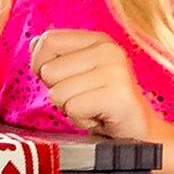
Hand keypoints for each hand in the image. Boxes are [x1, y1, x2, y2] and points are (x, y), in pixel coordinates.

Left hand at [29, 29, 158, 144]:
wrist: (138, 133)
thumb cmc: (103, 105)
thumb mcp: (78, 74)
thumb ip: (56, 57)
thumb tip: (34, 44)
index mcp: (98, 40)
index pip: (47, 40)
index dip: (41, 65)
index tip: (61, 80)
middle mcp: (109, 49)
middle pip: (49, 70)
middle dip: (58, 91)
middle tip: (84, 98)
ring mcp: (115, 71)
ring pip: (58, 92)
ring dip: (69, 108)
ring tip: (92, 108)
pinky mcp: (117, 95)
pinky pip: (72, 108)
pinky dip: (80, 120)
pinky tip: (98, 118)